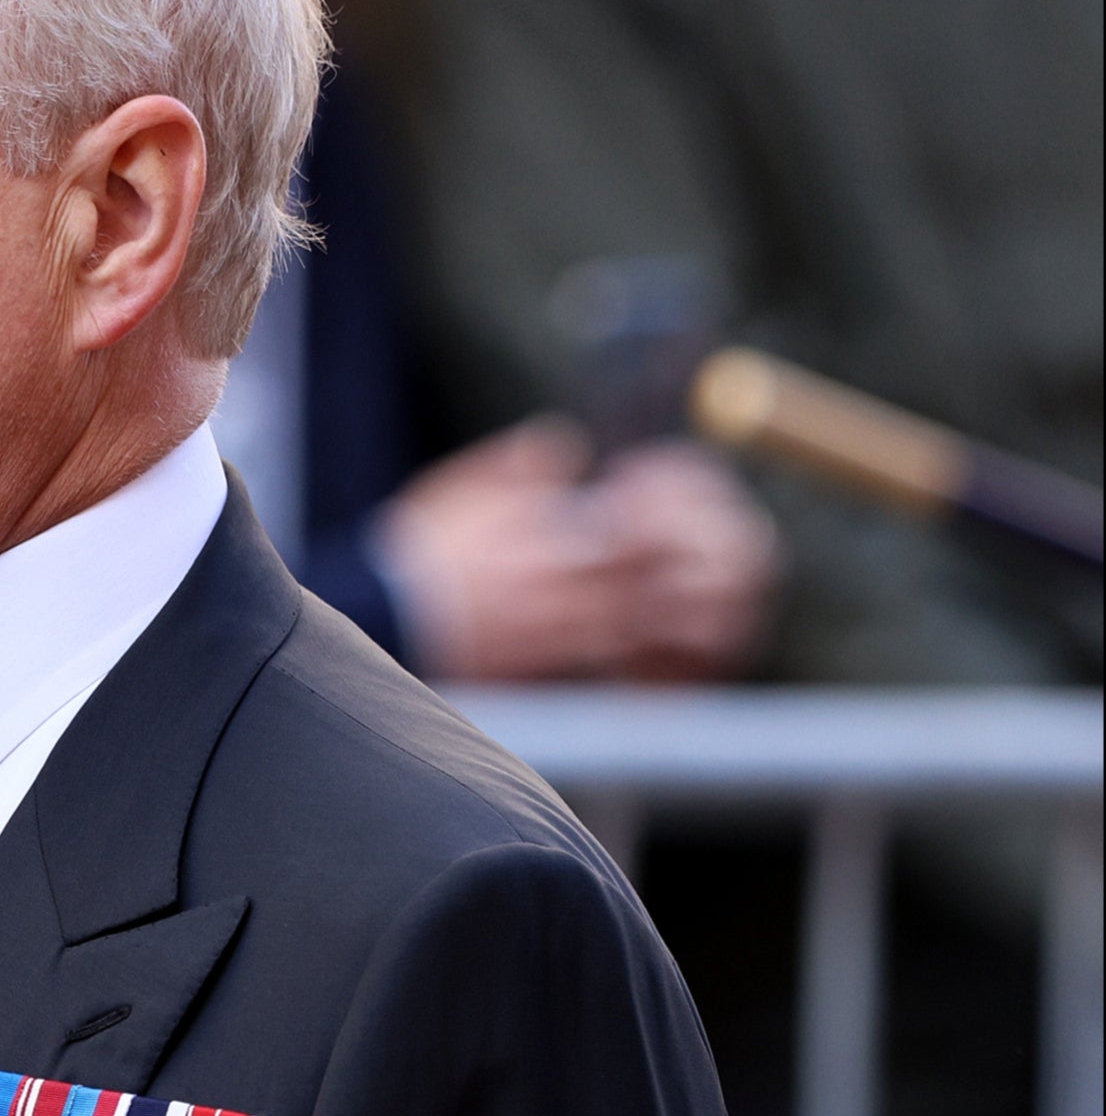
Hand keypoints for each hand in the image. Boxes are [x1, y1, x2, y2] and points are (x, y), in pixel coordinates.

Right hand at [372, 419, 780, 681]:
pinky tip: (671, 663)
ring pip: (661, 631)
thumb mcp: (462, 487)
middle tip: (728, 559)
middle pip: (670, 580)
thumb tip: (565, 442)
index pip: (647, 523)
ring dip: (696, 620)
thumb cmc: (419, 553)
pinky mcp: (557, 669)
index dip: (676, 513)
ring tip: (711, 610)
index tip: (677, 503)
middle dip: (706, 568)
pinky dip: (659, 670)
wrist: (387, 619)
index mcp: (558, 534)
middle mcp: (574, 586)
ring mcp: (569, 632)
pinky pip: (628, 672)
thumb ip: (520, 465)